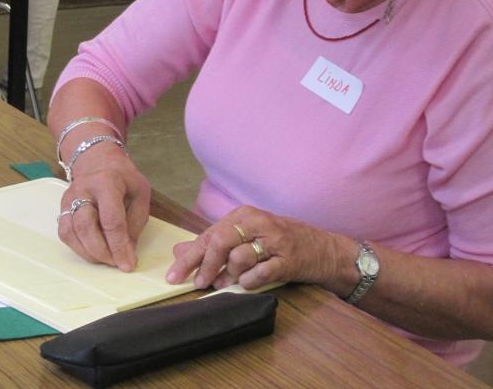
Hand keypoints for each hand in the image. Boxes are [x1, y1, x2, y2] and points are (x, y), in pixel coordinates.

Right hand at [57, 145, 150, 271]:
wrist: (97, 160)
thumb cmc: (122, 178)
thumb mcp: (140, 192)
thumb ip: (136, 221)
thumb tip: (127, 251)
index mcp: (107, 182)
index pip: (111, 220)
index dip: (119, 245)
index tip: (128, 264)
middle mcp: (83, 189)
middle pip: (85, 226)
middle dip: (102, 251)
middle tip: (116, 263)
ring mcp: (68, 198)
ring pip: (71, 232)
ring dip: (89, 252)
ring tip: (106, 258)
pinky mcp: (62, 208)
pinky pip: (65, 233)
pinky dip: (78, 247)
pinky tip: (93, 251)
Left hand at [165, 205, 351, 292]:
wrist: (324, 249)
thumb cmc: (279, 242)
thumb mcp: (245, 237)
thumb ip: (213, 242)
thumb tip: (179, 251)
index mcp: (243, 215)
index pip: (209, 235)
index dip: (189, 257)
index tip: (174, 275)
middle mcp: (257, 223)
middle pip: (220, 242)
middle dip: (206, 266)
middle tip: (199, 283)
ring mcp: (274, 241)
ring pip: (239, 257)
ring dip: (229, 276)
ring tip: (227, 284)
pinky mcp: (289, 260)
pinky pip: (261, 273)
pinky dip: (250, 281)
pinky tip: (247, 284)